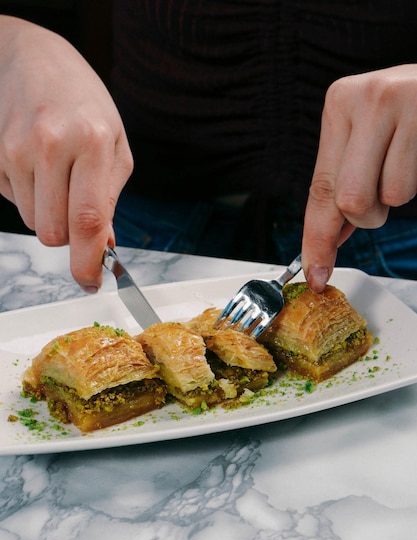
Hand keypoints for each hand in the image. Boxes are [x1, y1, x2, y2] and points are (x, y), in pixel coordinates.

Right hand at [0, 17, 132, 291]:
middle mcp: (50, 145)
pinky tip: (36, 163)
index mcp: (91, 142)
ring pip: (31, 221)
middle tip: (76, 209)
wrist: (33, 57)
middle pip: (51, 232)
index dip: (88, 261)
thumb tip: (102, 248)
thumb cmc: (84, 103)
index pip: (88, 220)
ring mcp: (15, 148)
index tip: (90, 282)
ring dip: (47, 211)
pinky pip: (12, 200)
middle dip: (67, 234)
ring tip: (56, 173)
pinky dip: (27, 193)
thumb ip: (109, 199)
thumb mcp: (114, 144)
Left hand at [302, 64, 416, 291]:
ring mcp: (401, 104)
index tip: (315, 273)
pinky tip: (415, 156)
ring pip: (385, 198)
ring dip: (393, 199)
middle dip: (365, 217)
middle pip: (348, 201)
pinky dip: (413, 186)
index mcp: (340, 104)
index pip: (320, 188)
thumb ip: (341, 183)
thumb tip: (323, 242)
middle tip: (378, 196)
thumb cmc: (407, 113)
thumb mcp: (366, 137)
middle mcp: (365, 99)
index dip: (317, 239)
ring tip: (401, 164)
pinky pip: (408, 187)